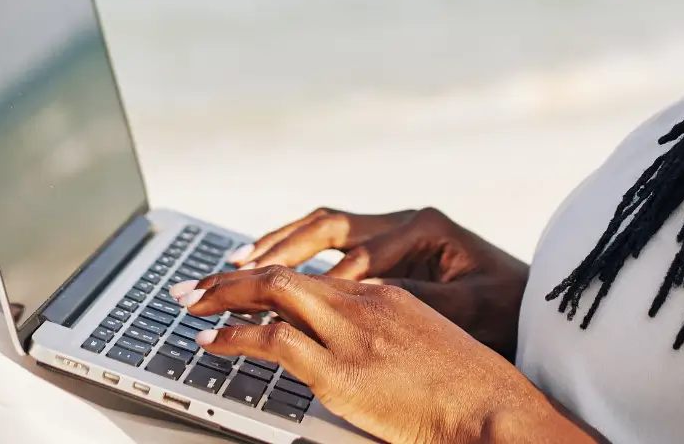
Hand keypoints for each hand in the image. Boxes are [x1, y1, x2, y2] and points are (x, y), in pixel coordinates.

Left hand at [174, 267, 590, 443]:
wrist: (494, 410)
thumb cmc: (470, 394)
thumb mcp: (424, 349)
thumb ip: (385, 341)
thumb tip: (352, 360)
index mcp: (386, 295)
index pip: (313, 275)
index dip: (269, 275)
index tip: (242, 280)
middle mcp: (364, 302)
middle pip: (283, 273)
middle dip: (231, 278)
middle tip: (193, 286)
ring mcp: (351, 333)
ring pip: (270, 294)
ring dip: (222, 297)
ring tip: (190, 305)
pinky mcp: (339, 369)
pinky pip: (272, 341)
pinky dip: (232, 336)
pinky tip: (211, 341)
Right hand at [231, 207, 529, 355]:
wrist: (534, 306)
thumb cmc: (508, 308)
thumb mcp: (469, 306)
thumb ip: (416, 297)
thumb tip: (360, 293)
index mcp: (423, 226)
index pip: (358, 255)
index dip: (319, 282)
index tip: (285, 305)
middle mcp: (403, 221)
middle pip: (328, 227)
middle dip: (280, 247)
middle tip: (236, 267)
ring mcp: (393, 233)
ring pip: (323, 231)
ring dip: (280, 246)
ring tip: (237, 263)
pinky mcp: (388, 250)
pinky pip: (331, 246)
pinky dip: (297, 255)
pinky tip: (269, 270)